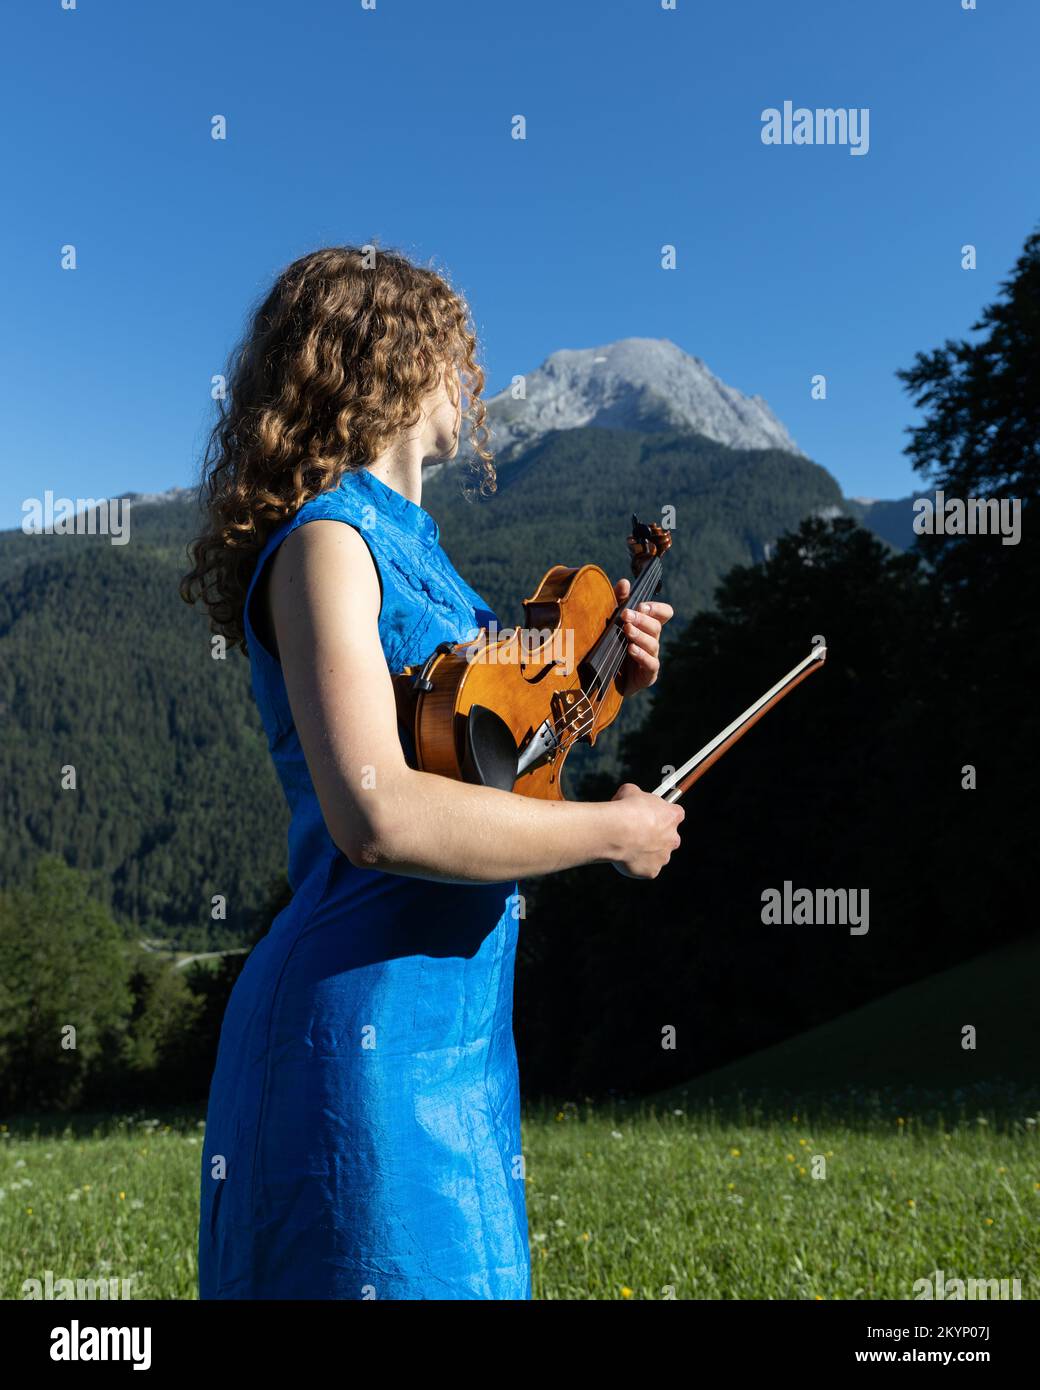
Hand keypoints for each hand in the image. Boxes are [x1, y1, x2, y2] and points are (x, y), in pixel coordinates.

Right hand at [608, 782, 684, 878]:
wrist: (616, 832)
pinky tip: (625, 855)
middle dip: (656, 835)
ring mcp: (663, 856)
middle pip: (669, 837)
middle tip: (638, 831)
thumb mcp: (630, 791)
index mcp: (672, 816)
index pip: (676, 814)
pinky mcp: (652, 870)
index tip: (654, 814)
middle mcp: (672, 838)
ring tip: (628, 844)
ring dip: (647, 850)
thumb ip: (637, 795)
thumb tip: (629, 796)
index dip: (663, 814)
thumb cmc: (625, 811)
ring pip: (658, 854)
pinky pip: (646, 868)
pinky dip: (637, 863)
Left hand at [613, 577, 673, 695]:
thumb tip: (625, 582)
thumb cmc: (610, 646)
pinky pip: (651, 663)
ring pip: (653, 643)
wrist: (601, 680)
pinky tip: (631, 649)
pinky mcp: (648, 675)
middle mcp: (652, 641)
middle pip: (656, 626)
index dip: (657, 608)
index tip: (642, 605)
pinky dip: (641, 655)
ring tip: (627, 630)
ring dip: (640, 635)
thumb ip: (619, 601)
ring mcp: (652, 658)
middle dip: (642, 619)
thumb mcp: (612, 621)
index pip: (664, 613)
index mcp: (647, 627)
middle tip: (626, 615)